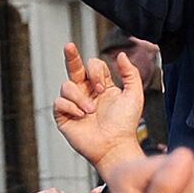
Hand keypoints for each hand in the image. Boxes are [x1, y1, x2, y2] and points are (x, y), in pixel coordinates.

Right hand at [53, 42, 146, 172]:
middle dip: (71, 56)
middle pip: (74, 68)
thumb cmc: (126, 124)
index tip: (103, 87)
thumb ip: (130, 73)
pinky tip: (81, 116)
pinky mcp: (64, 116)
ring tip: (90, 111)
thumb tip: (121, 54)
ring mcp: (74, 104)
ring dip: (80, 97)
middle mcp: (86, 92)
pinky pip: (59, 102)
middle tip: (69, 46)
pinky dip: (71, 107)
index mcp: (102, 86)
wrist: (115, 146)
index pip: (93, 66)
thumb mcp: (134, 95)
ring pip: (66, 86)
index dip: (96, 71)